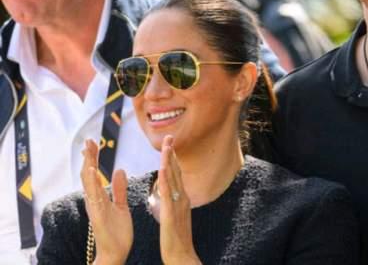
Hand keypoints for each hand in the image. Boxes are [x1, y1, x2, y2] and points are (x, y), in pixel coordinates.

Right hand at [80, 139, 132, 264]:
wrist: (116, 253)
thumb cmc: (117, 232)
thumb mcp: (120, 206)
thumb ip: (119, 189)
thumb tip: (118, 170)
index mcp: (100, 197)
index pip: (95, 173)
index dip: (94, 158)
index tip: (94, 142)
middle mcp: (94, 200)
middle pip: (89, 175)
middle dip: (89, 158)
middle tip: (88, 140)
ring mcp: (95, 207)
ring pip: (89, 184)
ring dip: (89, 167)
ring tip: (89, 151)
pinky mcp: (98, 215)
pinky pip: (94, 197)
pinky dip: (92, 184)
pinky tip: (91, 172)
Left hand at [158, 136, 201, 264]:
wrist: (182, 256)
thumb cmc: (177, 239)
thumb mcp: (176, 216)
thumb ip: (174, 203)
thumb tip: (172, 194)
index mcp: (181, 199)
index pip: (176, 174)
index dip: (173, 158)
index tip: (169, 145)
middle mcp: (182, 198)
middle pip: (177, 171)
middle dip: (172, 153)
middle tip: (170, 137)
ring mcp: (178, 204)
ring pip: (173, 178)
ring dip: (170, 160)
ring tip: (166, 146)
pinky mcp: (171, 213)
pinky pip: (168, 193)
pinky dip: (166, 179)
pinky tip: (163, 168)